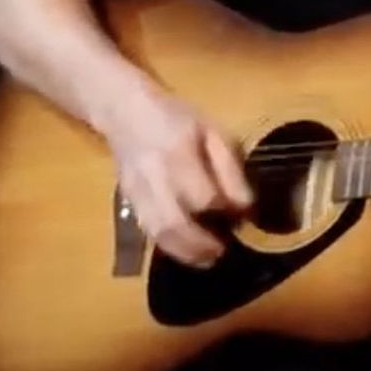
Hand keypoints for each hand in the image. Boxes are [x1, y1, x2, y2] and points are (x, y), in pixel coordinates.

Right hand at [101, 85, 252, 268]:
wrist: (125, 112)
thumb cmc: (177, 119)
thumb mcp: (213, 131)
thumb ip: (229, 168)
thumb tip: (245, 206)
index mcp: (177, 154)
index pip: (203, 195)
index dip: (225, 211)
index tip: (244, 217)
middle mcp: (153, 178)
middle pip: (174, 223)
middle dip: (202, 244)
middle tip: (224, 252)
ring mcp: (136, 193)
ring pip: (158, 233)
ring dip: (185, 253)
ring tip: (209, 259)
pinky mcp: (128, 203)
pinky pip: (148, 233)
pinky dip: (170, 247)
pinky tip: (188, 251)